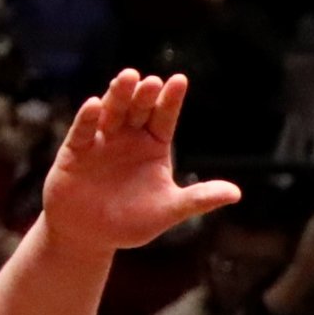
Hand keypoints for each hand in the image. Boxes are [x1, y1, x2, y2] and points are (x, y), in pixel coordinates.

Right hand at [43, 70, 242, 255]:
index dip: (171, 100)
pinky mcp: (77, 149)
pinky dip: (88, 118)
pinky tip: (94, 105)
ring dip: (118, 95)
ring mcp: (102, 140)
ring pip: (112, 112)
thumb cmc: (130, 223)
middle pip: (139, 109)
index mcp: (154, 145)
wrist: (89, 236)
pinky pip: (84, 130)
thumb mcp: (167, 210)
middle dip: (145, 95)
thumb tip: (236, 194)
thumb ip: (198, 199)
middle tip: (152, 82)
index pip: (165, 117)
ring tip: (127, 78)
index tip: (180, 81)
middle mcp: (129, 136)